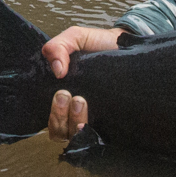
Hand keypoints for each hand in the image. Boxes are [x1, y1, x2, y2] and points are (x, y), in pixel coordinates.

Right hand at [41, 25, 120, 141]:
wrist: (126, 45)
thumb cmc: (97, 44)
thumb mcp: (75, 38)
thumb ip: (58, 47)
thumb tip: (57, 71)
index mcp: (62, 96)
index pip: (50, 118)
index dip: (51, 114)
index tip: (60, 95)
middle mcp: (74, 112)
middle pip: (59, 131)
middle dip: (60, 116)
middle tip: (69, 96)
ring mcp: (92, 118)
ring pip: (73, 136)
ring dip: (74, 122)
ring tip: (82, 102)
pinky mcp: (108, 123)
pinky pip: (95, 138)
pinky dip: (89, 134)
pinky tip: (92, 124)